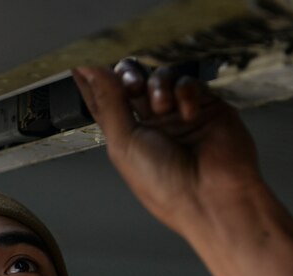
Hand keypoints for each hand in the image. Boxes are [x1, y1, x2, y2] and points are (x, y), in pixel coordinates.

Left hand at [72, 61, 292, 275]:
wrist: (212, 197)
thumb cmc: (166, 185)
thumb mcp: (124, 144)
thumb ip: (107, 102)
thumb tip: (87, 69)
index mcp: (128, 137)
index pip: (106, 102)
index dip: (93, 82)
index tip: (79, 61)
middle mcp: (153, 125)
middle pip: (132, 82)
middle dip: (129, 76)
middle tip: (133, 86)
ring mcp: (179, 115)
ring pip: (162, 78)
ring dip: (158, 87)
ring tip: (163, 107)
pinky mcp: (207, 107)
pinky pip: (190, 83)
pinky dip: (186, 92)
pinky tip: (190, 114)